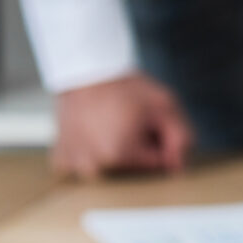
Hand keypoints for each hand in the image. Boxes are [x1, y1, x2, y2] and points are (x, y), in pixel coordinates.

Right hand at [52, 72, 191, 180]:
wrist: (87, 73)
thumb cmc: (127, 89)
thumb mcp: (166, 107)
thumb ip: (181, 138)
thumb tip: (178, 169)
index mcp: (120, 156)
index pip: (158, 162)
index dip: (159, 139)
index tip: (149, 121)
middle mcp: (93, 167)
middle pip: (134, 167)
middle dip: (140, 147)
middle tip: (130, 121)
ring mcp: (74, 165)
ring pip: (111, 167)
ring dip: (116, 152)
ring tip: (111, 125)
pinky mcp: (61, 160)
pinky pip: (86, 164)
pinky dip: (93, 152)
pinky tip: (94, 132)